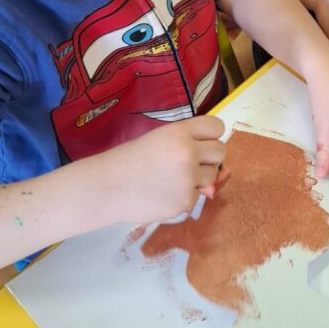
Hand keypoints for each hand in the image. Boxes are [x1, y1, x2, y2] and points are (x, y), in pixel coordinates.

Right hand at [109, 116, 225, 222]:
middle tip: (192, 162)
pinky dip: (184, 196)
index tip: (203, 141)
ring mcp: (188, 179)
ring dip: (199, 178)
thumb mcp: (159, 138)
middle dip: (210, 157)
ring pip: (212, 176)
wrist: (107, 187)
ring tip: (173, 179)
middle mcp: (188, 153)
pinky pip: (196, 196)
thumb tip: (211, 155)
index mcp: (180, 132)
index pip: (217, 126)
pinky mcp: (185, 201)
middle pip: (220, 151)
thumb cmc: (129, 159)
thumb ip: (186, 141)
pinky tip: (164, 194)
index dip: (211, 134)